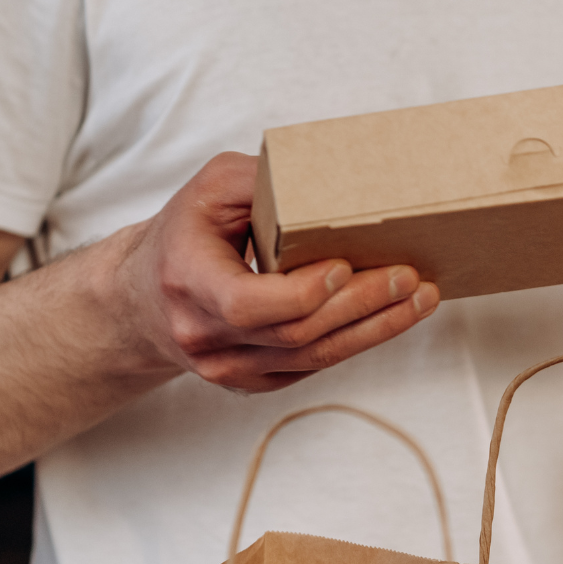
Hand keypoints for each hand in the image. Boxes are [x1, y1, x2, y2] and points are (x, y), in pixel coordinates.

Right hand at [116, 152, 439, 391]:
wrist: (142, 299)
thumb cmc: (184, 234)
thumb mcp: (211, 189)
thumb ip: (264, 181)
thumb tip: (333, 182)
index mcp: (188, 282)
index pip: (248, 304)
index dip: (302, 291)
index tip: (346, 265)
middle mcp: (205, 337)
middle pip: (296, 333)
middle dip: (361, 304)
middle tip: (411, 278)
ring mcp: (227, 369)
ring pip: (313, 357)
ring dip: (375, 328)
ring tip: (420, 299)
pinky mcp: (252, 382)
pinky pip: (313, 366)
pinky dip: (357, 340)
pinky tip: (392, 316)